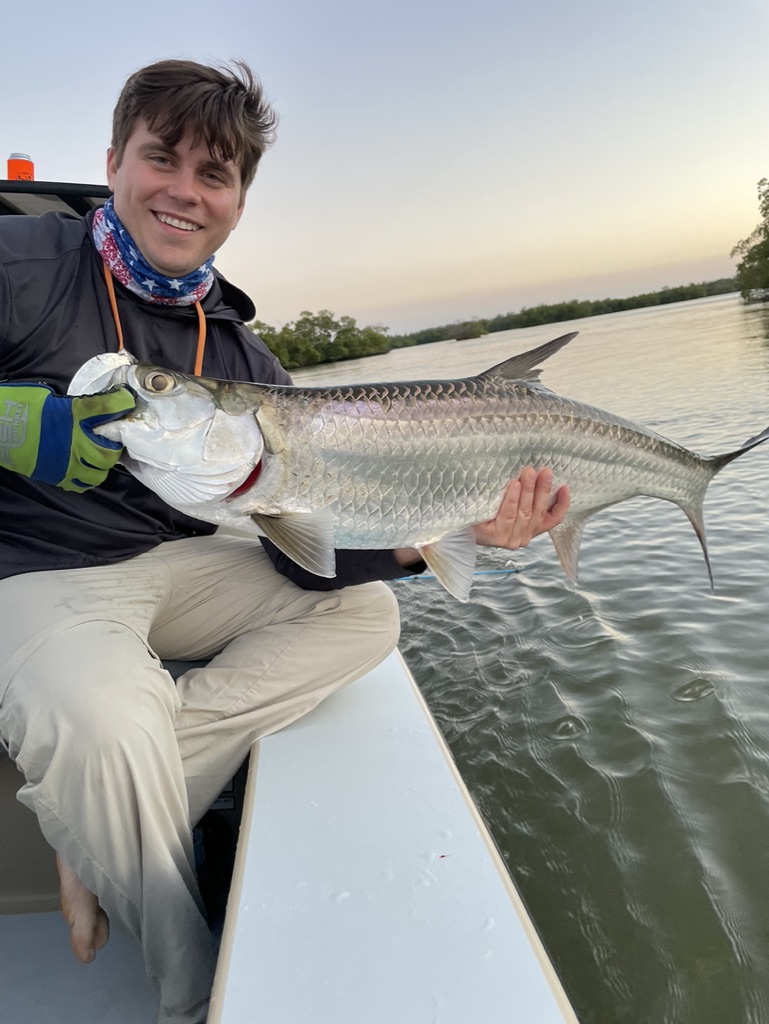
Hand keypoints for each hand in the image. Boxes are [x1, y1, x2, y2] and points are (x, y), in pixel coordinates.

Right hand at [0, 383, 134, 491]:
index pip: (105, 406)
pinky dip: (88, 477)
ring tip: (97, 455)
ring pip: (99, 472)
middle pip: (109, 452)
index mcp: (73, 414)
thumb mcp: (49, 396)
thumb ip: (75, 404)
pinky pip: (82, 484)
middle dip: (113, 446)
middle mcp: (74, 441)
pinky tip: (84, 467)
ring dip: (102, 464)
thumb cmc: (22, 407)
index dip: (121, 402)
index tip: (126, 400)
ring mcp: (67, 462)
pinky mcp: (58, 476)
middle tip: (109, 439)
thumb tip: (95, 406)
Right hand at [393, 466, 569, 566]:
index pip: (505, 518)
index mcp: (492, 537)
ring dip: (543, 491)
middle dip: (529, 490)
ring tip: (544, 472)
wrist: (470, 533)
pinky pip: (551, 520)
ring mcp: (525, 536)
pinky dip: (561, 505)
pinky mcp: (535, 530)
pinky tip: (565, 488)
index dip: (512, 501)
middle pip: (525, 513)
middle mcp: (511, 540)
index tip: (513, 482)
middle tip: (530, 469)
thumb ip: (461, 503)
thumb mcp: (459, 512)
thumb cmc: (461, 518)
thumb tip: (444, 493)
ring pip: (538, 513)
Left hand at [472, 466, 568, 549]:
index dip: (561, 504)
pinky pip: (507, 515)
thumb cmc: (487, 511)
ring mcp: (509, 539)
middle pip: (538, 512)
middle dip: (543, 489)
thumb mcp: (510, 504)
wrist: (459, 525)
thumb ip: (526, 497)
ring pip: (525, 513)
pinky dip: (512, 499)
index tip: (565, 486)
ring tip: (529, 472)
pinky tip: (514, 485)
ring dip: (529, 491)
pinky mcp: (495, 537)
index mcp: (531, 530)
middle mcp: (523, 538)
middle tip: (544, 471)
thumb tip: (537, 473)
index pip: (552, 520)